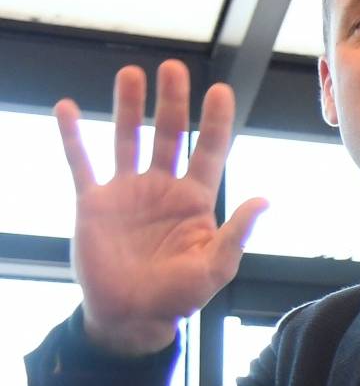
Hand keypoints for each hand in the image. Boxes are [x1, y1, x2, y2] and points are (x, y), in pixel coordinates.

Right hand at [55, 60, 267, 355]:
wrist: (131, 316)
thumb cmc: (179, 297)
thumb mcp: (216, 267)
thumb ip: (237, 233)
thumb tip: (264, 201)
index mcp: (196, 201)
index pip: (209, 152)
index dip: (215, 122)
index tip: (220, 90)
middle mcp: (162, 189)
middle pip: (169, 135)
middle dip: (173, 102)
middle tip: (174, 68)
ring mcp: (127, 192)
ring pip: (127, 139)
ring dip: (129, 107)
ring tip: (132, 73)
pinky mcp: (94, 203)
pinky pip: (81, 162)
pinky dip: (73, 136)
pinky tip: (69, 108)